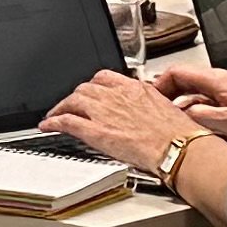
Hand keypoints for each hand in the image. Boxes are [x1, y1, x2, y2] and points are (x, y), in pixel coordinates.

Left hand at [43, 69, 198, 174]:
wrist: (179, 149)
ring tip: (56, 114)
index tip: (91, 91)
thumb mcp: (165, 106)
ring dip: (62, 107)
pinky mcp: (96, 131)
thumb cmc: (179, 134)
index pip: (103, 78)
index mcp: (133, 88)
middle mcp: (115, 96)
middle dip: (76, 97)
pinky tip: (48, 126)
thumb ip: (148, 102)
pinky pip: (68, 122)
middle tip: (72, 105)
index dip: (93, 86)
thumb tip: (146, 106)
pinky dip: (54, 122)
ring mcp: (103, 112)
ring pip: (73, 101)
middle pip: (85, 89)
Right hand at [148, 60, 226, 151]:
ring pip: (194, 93)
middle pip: (183, 81)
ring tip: (171, 119)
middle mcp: (220, 82)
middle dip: (166, 94)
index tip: (150, 97)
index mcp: (216, 80)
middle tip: (155, 109)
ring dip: (180, 104)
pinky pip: (205, 103)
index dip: (158, 83)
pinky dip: (194, 111)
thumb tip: (182, 114)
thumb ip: (203, 116)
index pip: (176, 72)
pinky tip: (194, 126)